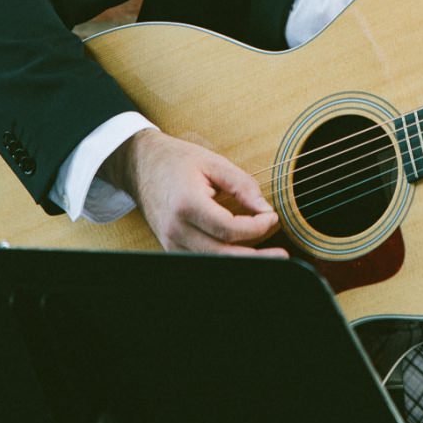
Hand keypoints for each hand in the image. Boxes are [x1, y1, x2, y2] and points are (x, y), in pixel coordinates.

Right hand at [110, 130, 287, 257]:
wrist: (141, 165)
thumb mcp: (214, 163)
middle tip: (282, 256)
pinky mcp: (171, 248)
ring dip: (242, 261)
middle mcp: (175, 229)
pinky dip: (225, 258)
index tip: (271, 217)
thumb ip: (243, 186)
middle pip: (222, 254)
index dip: (256, 227)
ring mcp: (171, 243)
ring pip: (213, 262)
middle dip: (256, 257)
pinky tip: (243, 254)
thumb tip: (266, 211)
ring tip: (267, 256)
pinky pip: (203, 260)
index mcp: (186, 204)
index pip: (228, 228)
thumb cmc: (177, 160)